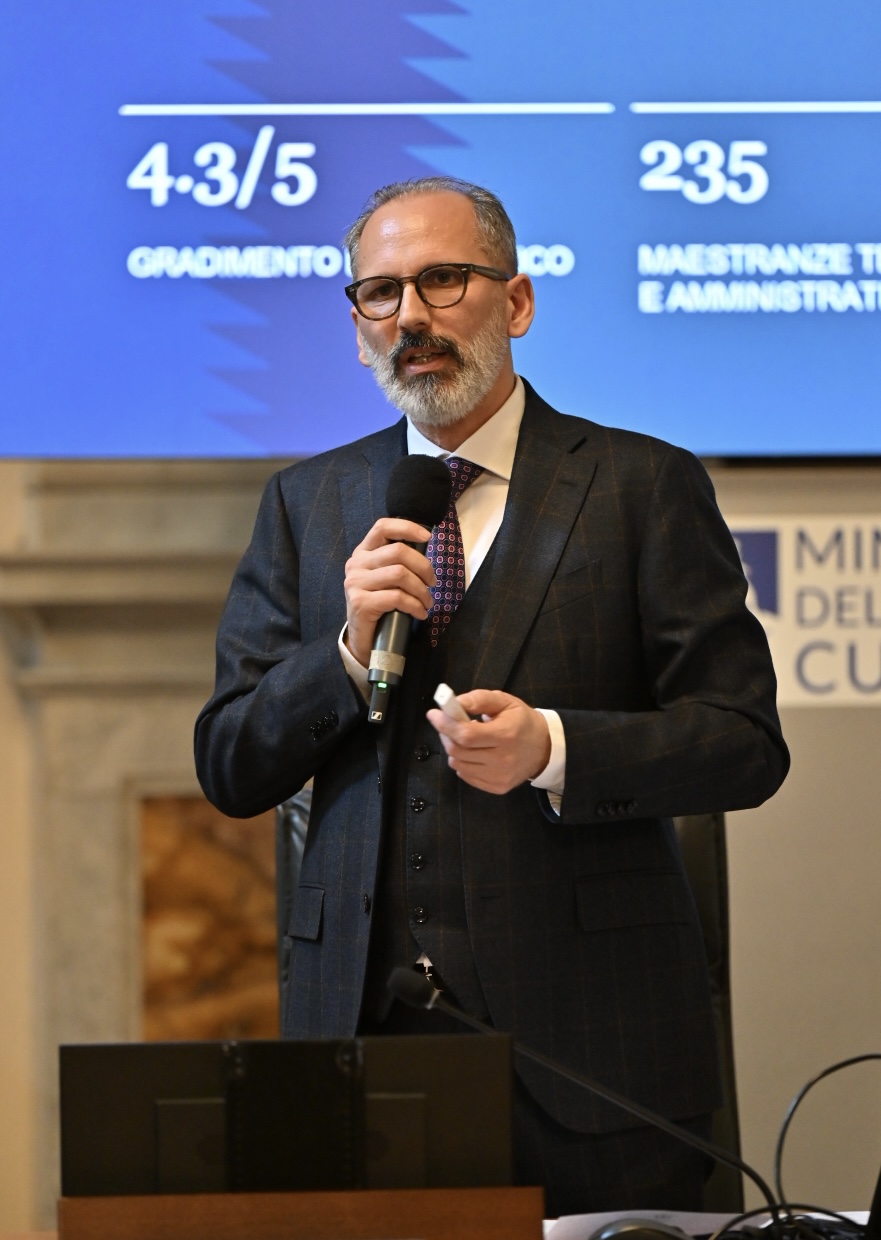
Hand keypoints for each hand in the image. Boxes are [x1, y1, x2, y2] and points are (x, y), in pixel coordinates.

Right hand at [344, 517, 434, 666]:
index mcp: (363, 553)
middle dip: (424, 567)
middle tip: (432, 583)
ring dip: (421, 590)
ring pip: (400, 574)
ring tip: (427, 602)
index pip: (383, 527)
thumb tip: (425, 547)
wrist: (363, 638)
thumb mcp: (386, 578)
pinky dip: (415, 605)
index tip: (427, 537)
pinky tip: (420, 613)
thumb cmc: (380, 605)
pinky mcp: (360, 603)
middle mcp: (356, 564)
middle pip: (398, 551)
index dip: (407, 527)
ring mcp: (356, 583)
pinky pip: (397, 597)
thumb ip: (398, 561)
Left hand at [426, 689, 551, 794]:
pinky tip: (474, 754)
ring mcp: (500, 777)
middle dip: (446, 735)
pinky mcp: (498, 787)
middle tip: (448, 725)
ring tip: (465, 739)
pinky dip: (463, 763)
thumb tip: (454, 703)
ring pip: (458, 764)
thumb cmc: (521, 721)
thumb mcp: (505, 701)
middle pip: (458, 751)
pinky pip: (466, 776)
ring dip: (454, 749)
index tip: (433, 714)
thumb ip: (479, 699)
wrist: (545, 748)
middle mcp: (502, 759)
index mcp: (505, 735)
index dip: (445, 724)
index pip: (466, 735)